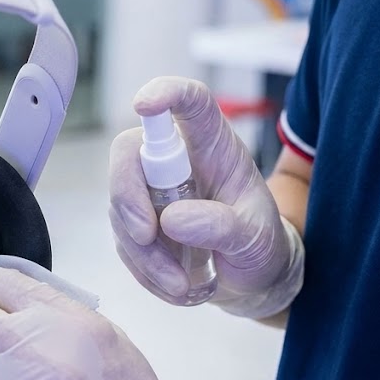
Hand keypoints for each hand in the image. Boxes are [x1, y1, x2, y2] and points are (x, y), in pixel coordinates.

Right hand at [109, 77, 303, 317]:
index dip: (165, 93)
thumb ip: (221, 226)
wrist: (250, 280)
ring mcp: (150, 192)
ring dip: (143, 252)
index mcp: (213, 147)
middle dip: (128, 197)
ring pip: (120, 207)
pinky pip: (122, 243)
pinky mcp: (136, 224)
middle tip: (147, 237)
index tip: (143, 103)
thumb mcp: (255, 237)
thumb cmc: (259, 245)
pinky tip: (173, 285)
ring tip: (181, 284)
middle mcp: (175, 162)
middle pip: (129, 155)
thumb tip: (171, 220)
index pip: (190, 104)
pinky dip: (143, 270)